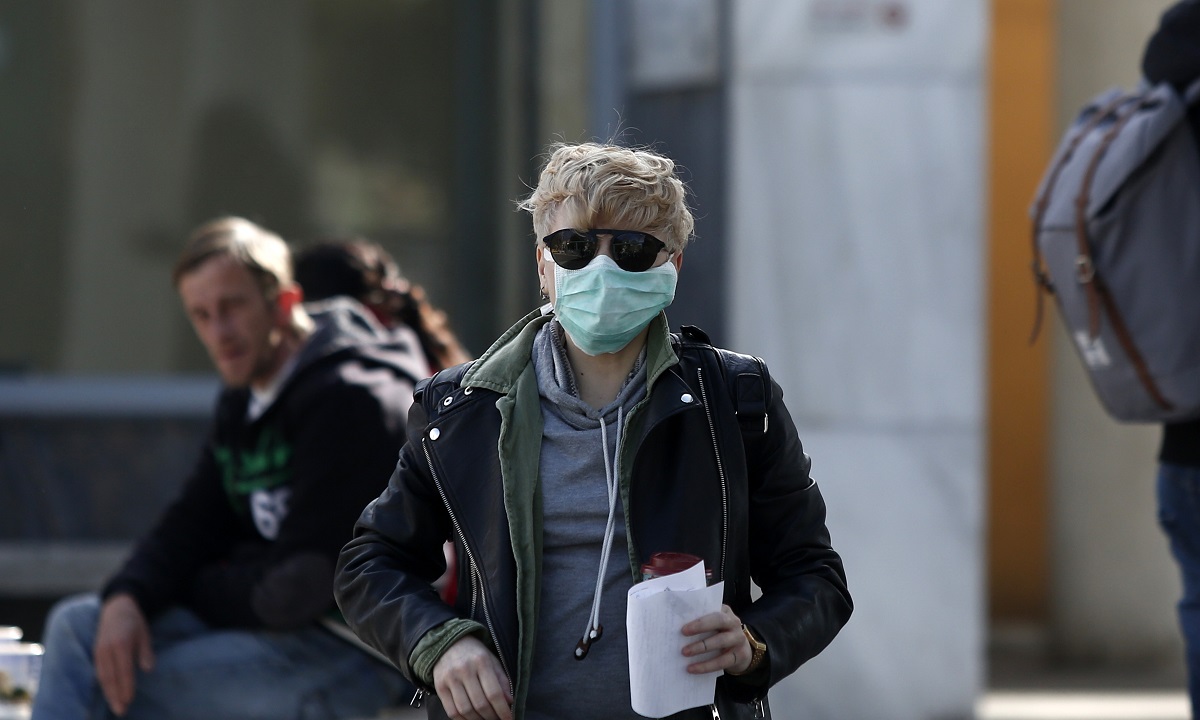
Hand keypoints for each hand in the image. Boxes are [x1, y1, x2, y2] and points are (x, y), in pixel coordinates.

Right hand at [93, 593, 154, 715]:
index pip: (123, 669)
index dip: (126, 686)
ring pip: (102, 677)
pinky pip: (99, 672)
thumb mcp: (144, 633)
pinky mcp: (96, 653)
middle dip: (115, 695)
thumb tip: (148, 669)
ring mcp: (99, 651)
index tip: (129, 700)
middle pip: (110, 676)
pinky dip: (104, 685)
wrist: (116, 607)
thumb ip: (145, 652)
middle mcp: (107, 649)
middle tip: (121, 710)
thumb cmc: (134, 622)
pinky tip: (109, 694)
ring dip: (109, 693)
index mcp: (121, 643)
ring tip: (116, 706)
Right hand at [432, 635, 512, 719]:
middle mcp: (465, 670)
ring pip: (466, 710)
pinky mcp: (439, 687)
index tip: (509, 719)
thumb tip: (509, 702)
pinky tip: (471, 719)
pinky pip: (451, 711)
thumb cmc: (475, 655)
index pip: (494, 693)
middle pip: (480, 704)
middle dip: (492, 717)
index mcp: (482, 662)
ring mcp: (450, 679)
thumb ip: (502, 681)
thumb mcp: (492, 661)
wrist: (448, 643)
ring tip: (486, 719)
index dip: (502, 710)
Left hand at [681, 604, 751, 674]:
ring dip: (701, 648)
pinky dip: (706, 666)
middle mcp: (734, 623)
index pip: (713, 610)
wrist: (741, 651)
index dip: (699, 619)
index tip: (684, 627)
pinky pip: (722, 661)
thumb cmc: (719, 634)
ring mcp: (739, 639)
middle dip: (700, 627)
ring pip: (721, 642)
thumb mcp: (714, 625)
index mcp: (725, 612)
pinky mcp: (740, 655)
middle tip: (682, 634)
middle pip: (719, 621)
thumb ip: (701, 621)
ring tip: (685, 653)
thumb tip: (677, 623)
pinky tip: (693, 669)